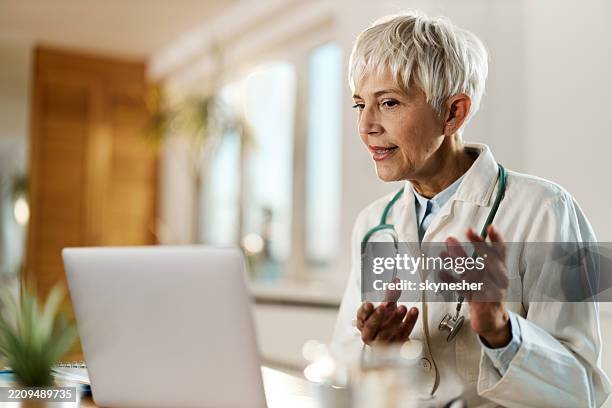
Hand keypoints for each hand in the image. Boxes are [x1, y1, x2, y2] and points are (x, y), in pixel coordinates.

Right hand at [355, 301, 418, 345]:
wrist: (393, 337)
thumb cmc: (385, 321)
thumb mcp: (385, 308)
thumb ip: (389, 296)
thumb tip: (395, 281)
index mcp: (363, 323)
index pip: (361, 316)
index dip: (364, 310)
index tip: (369, 303)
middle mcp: (370, 334)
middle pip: (371, 326)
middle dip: (377, 316)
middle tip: (385, 306)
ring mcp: (382, 342)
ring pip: (386, 332)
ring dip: (395, 318)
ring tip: (403, 307)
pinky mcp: (395, 345)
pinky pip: (403, 334)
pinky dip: (409, 322)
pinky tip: (413, 313)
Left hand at [444, 225, 510, 347]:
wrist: (490, 318)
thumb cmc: (484, 290)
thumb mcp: (482, 273)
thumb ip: (468, 258)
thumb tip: (449, 242)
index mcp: (501, 269)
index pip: (501, 252)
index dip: (497, 239)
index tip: (491, 227)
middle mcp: (498, 279)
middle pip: (488, 260)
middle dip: (476, 246)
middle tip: (465, 233)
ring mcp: (490, 290)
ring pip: (473, 273)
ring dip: (458, 261)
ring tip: (443, 253)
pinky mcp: (479, 301)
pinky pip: (463, 289)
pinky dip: (450, 280)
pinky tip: (440, 273)